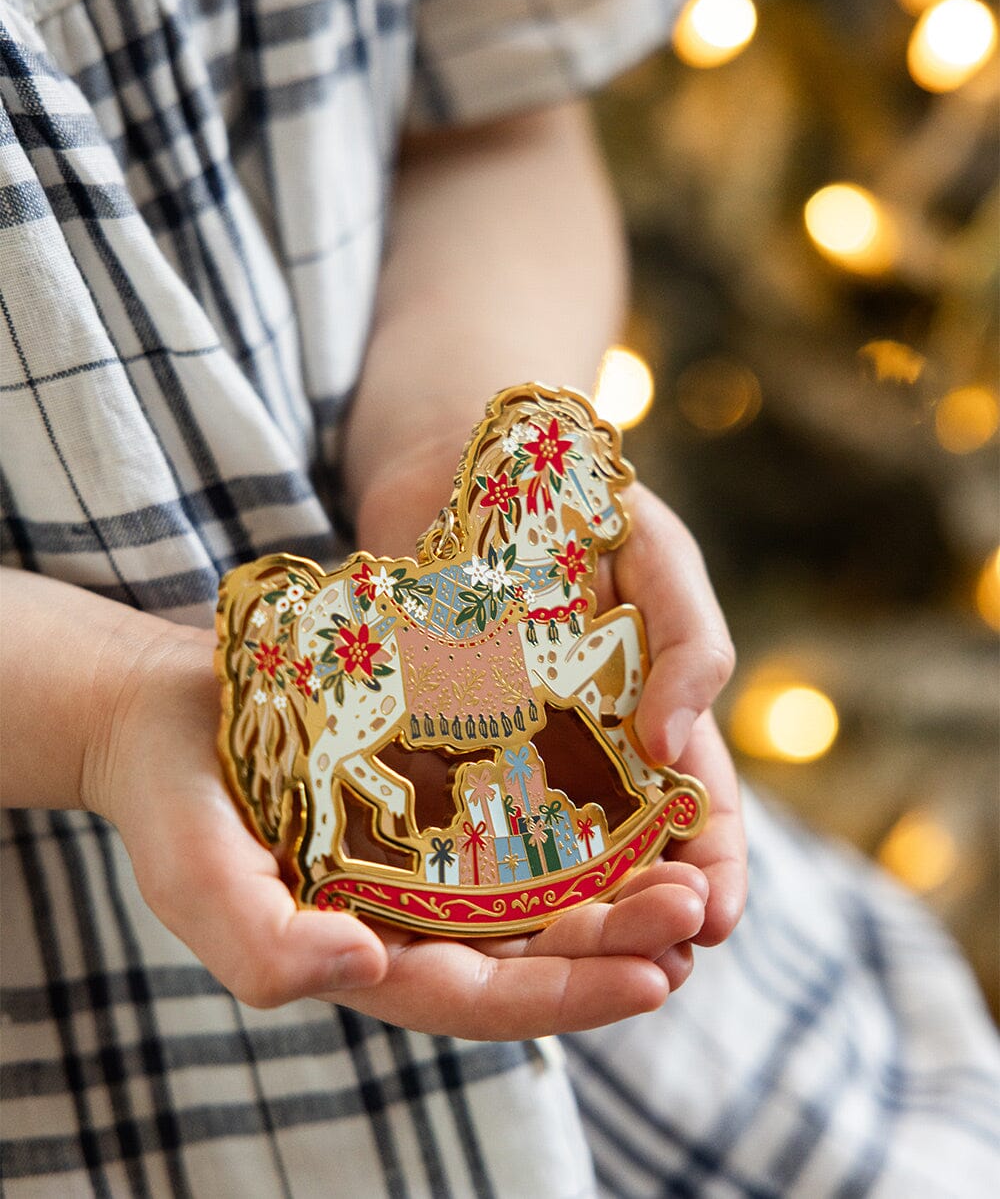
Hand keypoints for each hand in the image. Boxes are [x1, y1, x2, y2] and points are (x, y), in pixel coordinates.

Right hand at [89, 625, 709, 1039]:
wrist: (163, 709)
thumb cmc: (170, 799)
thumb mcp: (192, 876)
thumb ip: (259, 943)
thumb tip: (364, 971)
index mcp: (367, 957)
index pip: (480, 999)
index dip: (567, 996)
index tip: (653, 978)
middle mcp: (411, 918)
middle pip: (530, 948)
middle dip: (617, 942)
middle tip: (694, 912)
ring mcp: (427, 857)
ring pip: (540, 886)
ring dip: (616, 883)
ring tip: (692, 867)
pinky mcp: (437, 792)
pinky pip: (520, 812)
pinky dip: (579, 813)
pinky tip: (637, 790)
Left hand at [360, 462, 747, 954]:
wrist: (458, 461)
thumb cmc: (580, 501)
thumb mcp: (659, 556)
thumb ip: (690, 640)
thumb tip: (678, 745)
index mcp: (659, 721)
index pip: (705, 817)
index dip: (718, 873)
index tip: (713, 919)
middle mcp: (589, 757)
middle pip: (625, 863)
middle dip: (636, 917)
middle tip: (632, 960)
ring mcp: (514, 758)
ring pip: (541, 863)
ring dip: (555, 917)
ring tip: (555, 955)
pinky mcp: (437, 748)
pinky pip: (453, 818)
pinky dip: (463, 867)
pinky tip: (453, 904)